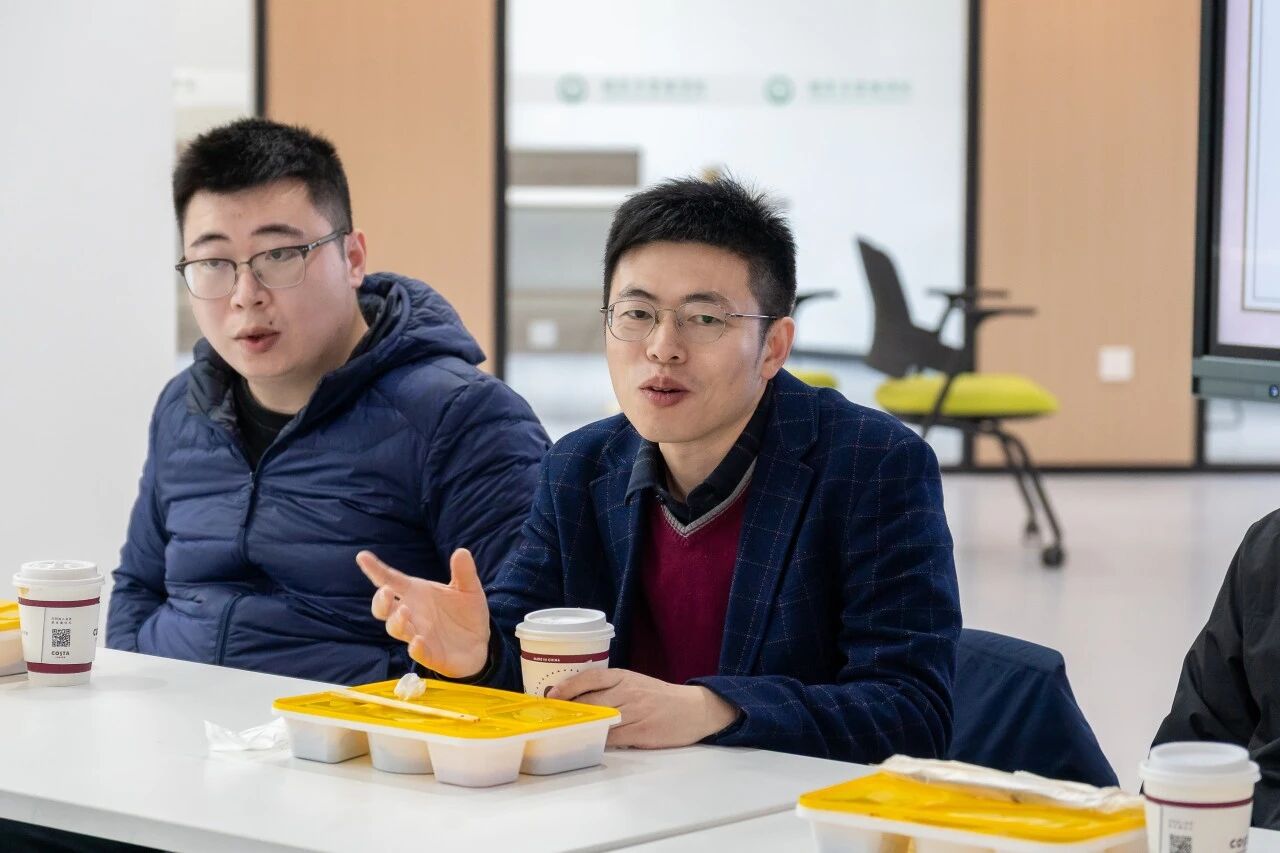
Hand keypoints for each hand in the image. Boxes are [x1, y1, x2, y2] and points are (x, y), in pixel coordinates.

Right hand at [356, 548, 490, 678]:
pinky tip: (418, 641)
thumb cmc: (466, 611)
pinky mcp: (429, 654)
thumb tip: (462, 551)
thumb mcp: (469, 588)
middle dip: (380, 601)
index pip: (391, 580)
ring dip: (397, 621)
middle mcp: (412, 614)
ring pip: (396, 629)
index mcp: (416, 593)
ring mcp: (418, 634)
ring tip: (405, 611)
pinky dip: (415, 648)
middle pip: (384, 609)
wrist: (480, 641)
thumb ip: (464, 572)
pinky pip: (418, 653)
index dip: (376, 570)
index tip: (362, 557)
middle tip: (386, 592)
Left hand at [548, 668, 739, 748]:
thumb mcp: (635, 682)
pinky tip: (587, 741)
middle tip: (550, 716)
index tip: (552, 694)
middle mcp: (627, 691)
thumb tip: (576, 699)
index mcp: (624, 677)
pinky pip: (612, 738)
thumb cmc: (660, 697)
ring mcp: (634, 712)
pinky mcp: (641, 732)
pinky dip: (597, 740)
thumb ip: (610, 688)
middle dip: (568, 709)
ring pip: (599, 720)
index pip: (591, 677)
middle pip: (590, 701)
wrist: (693, 709)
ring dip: (580, 725)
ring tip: (562, 730)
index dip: (569, 686)